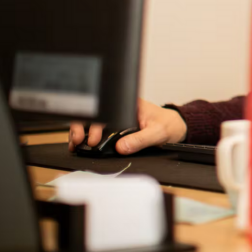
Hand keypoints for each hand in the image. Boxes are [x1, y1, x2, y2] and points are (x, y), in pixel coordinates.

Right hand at [68, 98, 187, 154]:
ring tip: (75, 144)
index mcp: (130, 105)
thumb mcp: (158, 132)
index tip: (93, 137)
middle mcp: (120, 110)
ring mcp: (117, 120)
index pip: (106, 110)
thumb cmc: (168, 124)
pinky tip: (81, 145)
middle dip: (82, 127)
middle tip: (79, 141)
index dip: (95, 122)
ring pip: (93, 124)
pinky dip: (88, 139)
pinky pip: (99, 133)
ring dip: (81, 133)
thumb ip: (141, 139)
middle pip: (95, 116)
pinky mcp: (116, 130)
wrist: (175, 128)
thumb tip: (122, 147)